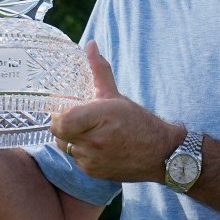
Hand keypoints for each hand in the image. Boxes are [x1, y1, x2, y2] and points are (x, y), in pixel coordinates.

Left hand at [51, 41, 184, 181]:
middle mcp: (95, 141)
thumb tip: (91, 45)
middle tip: (75, 117)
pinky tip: (95, 144)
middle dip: (63, 125)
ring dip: (71, 138)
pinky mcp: (93, 173)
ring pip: (65, 146)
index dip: (59, 114)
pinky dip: (80, 151)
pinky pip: (75, 159)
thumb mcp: (117, 95)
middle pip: (59, 133)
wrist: (160, 154)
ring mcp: (93, 160)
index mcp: (100, 117)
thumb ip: (99, 71)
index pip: (62, 120)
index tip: (66, 108)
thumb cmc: (139, 122)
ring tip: (87, 131)